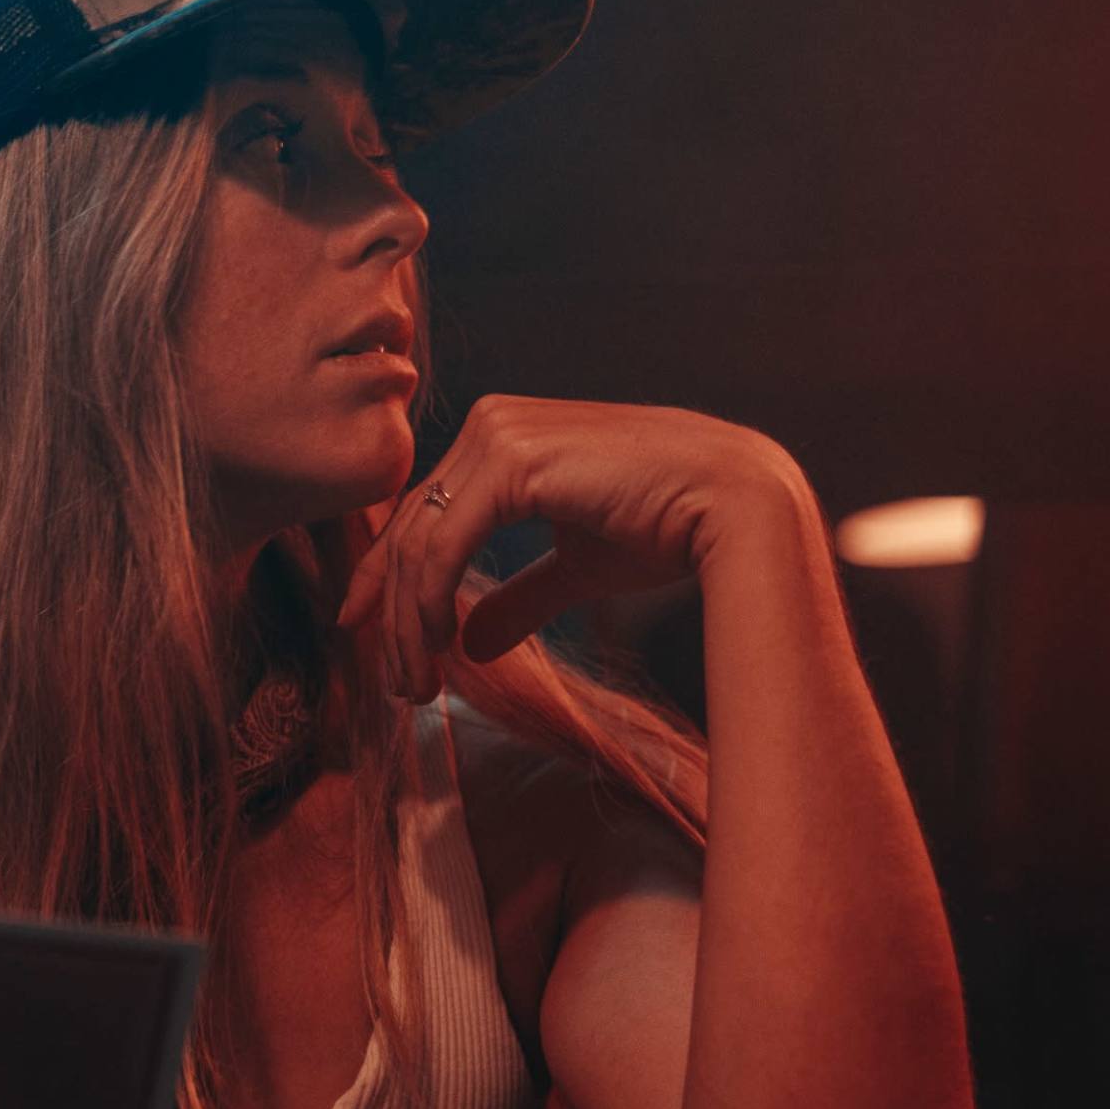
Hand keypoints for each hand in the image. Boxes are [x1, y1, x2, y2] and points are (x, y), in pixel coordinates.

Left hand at [334, 395, 807, 700]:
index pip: (424, 514)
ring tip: (416, 685)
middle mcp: (489, 424)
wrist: (735, 507)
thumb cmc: (671, 528)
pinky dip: (429, 604)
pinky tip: (439, 649)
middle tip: (395, 682)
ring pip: (418, 543)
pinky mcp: (510, 462)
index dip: (390, 582)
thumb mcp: (577, 568)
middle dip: (392, 614)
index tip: (374, 640)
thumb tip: (473, 644)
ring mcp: (497, 435)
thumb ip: (520, 597)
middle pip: (410, 530)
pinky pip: (443, 545)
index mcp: (501, 437)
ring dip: (408, 624)